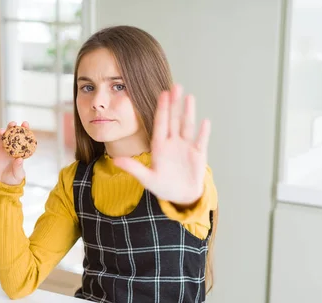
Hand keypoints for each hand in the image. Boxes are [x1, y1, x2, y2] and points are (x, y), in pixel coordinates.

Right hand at [0, 121, 28, 185]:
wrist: (1, 186)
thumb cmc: (13, 180)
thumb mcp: (18, 175)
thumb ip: (18, 167)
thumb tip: (19, 159)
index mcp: (17, 151)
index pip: (21, 138)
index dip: (23, 129)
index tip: (25, 123)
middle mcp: (8, 149)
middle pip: (9, 135)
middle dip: (11, 127)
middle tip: (13, 123)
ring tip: (2, 131)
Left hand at [113, 84, 210, 205]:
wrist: (182, 196)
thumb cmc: (163, 186)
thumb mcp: (148, 179)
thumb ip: (134, 169)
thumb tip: (116, 161)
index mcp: (159, 146)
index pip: (160, 124)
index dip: (161, 109)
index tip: (162, 94)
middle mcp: (173, 142)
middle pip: (174, 119)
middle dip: (174, 104)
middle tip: (176, 86)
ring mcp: (186, 146)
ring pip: (187, 126)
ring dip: (189, 112)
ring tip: (189, 97)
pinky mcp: (198, 153)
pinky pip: (201, 140)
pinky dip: (203, 132)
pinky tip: (205, 122)